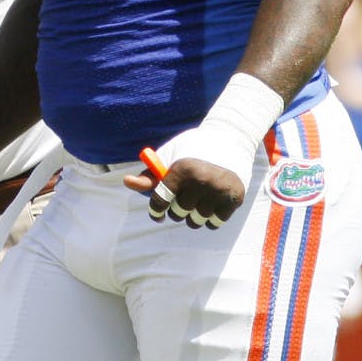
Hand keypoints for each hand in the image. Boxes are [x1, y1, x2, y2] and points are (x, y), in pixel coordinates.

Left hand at [124, 128, 246, 228]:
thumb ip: (151, 174)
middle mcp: (200, 181)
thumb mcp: (171, 155)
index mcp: (182, 169)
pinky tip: (210, 203)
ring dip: (193, 216)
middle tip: (182, 200)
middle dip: (176, 209)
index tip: (158, 214)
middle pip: (178, 213)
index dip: (156, 210)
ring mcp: (219, 191)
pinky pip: (214, 223)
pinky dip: (209, 218)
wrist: (231, 137)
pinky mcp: (234, 198)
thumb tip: (127, 182)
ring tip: (196, 201)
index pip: (161, 200)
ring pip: (196, 221)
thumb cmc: (193, 148)